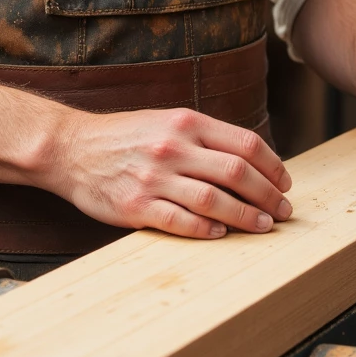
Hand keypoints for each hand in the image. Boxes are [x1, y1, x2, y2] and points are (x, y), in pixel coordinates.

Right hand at [47, 107, 293, 238]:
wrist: (71, 148)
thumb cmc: (124, 137)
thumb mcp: (166, 121)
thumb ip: (203, 136)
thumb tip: (247, 160)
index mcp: (186, 122)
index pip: (245, 144)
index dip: (273, 166)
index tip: (284, 183)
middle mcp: (173, 147)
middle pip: (237, 173)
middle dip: (268, 196)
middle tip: (284, 212)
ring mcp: (154, 177)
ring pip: (214, 200)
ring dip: (246, 217)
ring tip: (263, 226)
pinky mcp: (136, 206)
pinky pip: (181, 222)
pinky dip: (206, 230)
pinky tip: (221, 235)